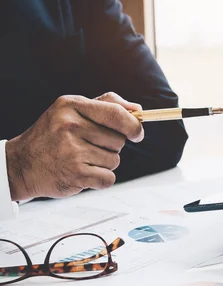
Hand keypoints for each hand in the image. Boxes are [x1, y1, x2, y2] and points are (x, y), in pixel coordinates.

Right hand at [6, 92, 143, 199]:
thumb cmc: (53, 135)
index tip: (137, 134)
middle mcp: (70, 126)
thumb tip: (138, 110)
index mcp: (71, 106)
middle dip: (111, 146)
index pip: (116, 114)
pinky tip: (83, 173)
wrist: (22, 164)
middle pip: (119, 140)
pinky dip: (100, 179)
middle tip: (88, 147)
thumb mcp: (72, 111)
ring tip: (81, 159)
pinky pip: (108, 178)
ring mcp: (72, 151)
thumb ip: (106, 105)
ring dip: (104, 163)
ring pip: (115, 160)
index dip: (133, 125)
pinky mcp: (75, 174)